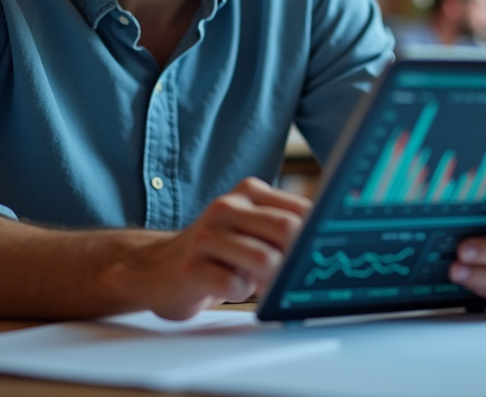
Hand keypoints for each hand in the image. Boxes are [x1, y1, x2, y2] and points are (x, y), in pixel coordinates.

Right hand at [126, 178, 309, 319]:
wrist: (158, 270)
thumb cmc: (219, 253)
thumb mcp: (253, 228)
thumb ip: (287, 228)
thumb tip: (327, 244)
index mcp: (249, 192)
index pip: (302, 210)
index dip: (315, 238)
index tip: (316, 256)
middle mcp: (226, 208)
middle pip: (288, 231)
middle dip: (295, 261)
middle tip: (288, 277)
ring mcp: (206, 236)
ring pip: (264, 260)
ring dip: (270, 282)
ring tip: (258, 284)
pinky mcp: (190, 268)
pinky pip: (234, 285)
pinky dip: (241, 294)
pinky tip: (231, 288)